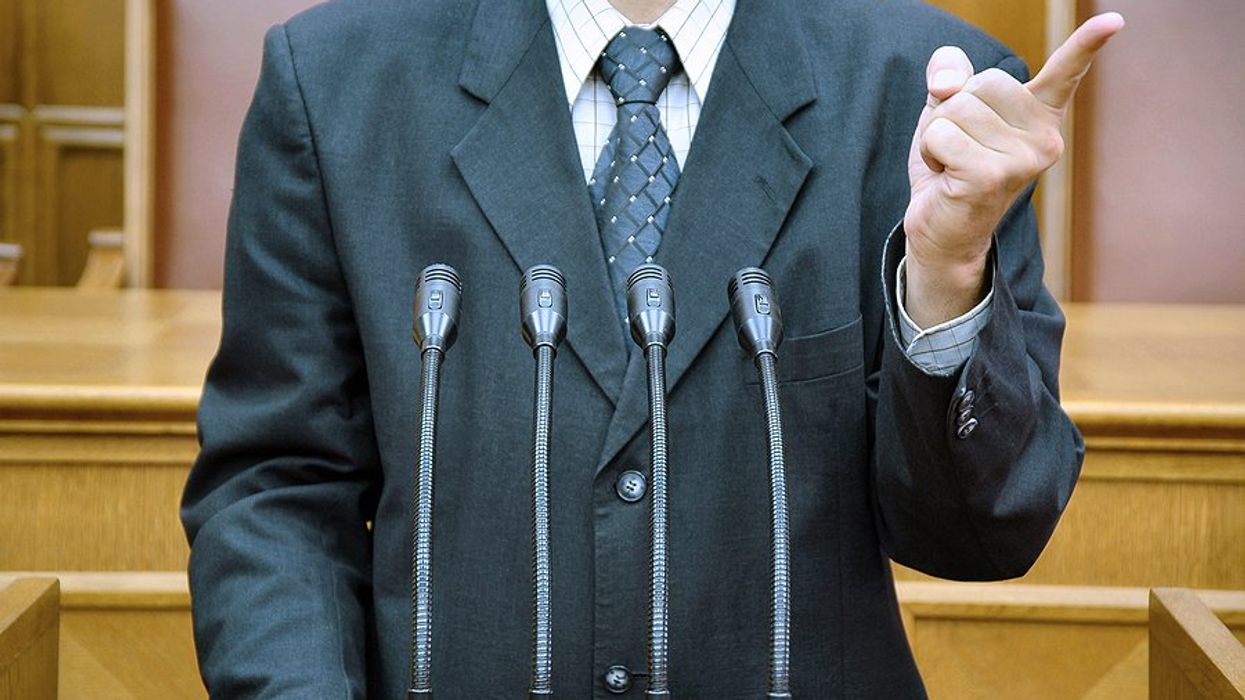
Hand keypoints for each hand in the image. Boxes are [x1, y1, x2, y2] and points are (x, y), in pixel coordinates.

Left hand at [903, 13, 1124, 327]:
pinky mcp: (994, 175)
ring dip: (937, 134)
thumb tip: (947, 83)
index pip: (1065, 73)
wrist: (941, 231)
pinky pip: (941, 135)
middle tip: (959, 150)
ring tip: (952, 165)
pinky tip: (946, 178)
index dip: (1086, 44)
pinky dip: (931, 152)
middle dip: (953, 110)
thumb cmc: (948, 168)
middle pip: (981, 82)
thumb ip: (948, 75)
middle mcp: (1045, 137)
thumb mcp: (945, 110)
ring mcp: (1024, 158)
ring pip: (956, 107)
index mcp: (1039, 117)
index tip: (1115, 20)